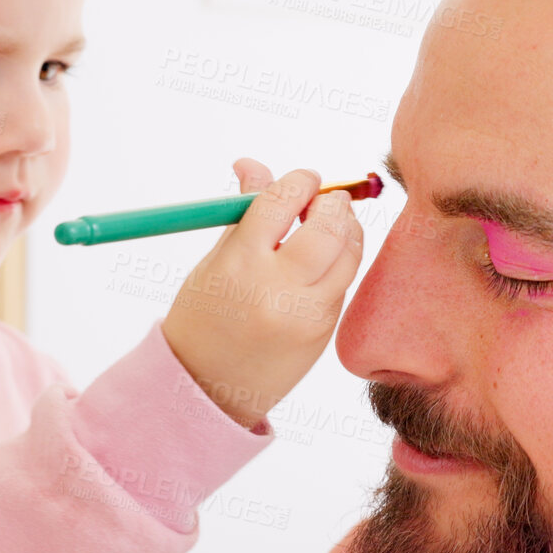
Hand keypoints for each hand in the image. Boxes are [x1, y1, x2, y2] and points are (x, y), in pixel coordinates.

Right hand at [161, 158, 364, 428]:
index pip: (280, 202)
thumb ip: (245, 212)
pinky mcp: (324, 332)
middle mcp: (276, 289)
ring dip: (346, 229)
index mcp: (239, 264)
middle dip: (332, 203)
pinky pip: (343, 282)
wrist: (206, 388)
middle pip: (327, 227)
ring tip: (329, 224)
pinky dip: (339, 262)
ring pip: (347, 254)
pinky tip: (322, 261)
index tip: (301, 179)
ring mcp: (306, 314)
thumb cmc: (204, 316)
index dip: (298, 182)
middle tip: (325, 198)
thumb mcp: (216, 260)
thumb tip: (253, 164)